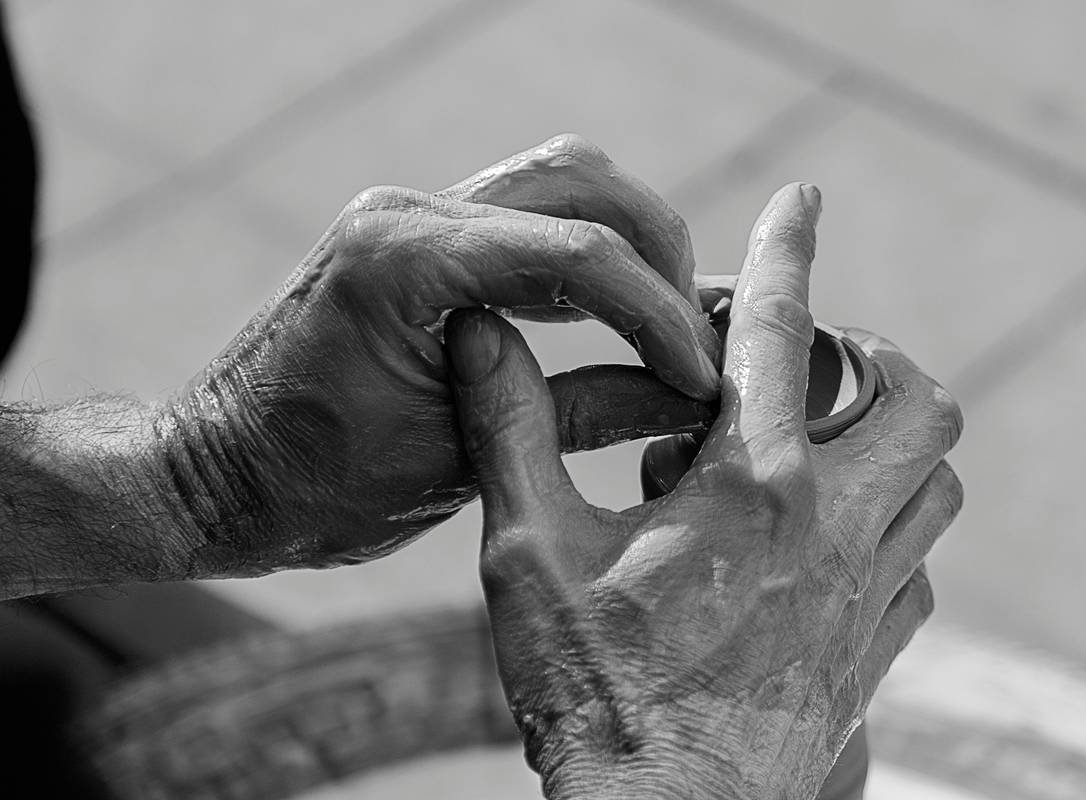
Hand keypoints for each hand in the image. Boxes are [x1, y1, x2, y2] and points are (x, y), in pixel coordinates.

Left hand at [154, 134, 720, 577]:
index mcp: (405, 261)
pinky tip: (610, 313)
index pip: (577, 254)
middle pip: (579, 180)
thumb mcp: (463, 460)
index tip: (705, 371)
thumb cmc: (314, 487)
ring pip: (554, 183)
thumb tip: (687, 400)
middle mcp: (405, 213)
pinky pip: (519, 219)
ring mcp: (405, 215)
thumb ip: (583, 415)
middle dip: (657, 249)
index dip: (662, 312)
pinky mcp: (411, 237)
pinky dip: (578, 256)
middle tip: (695, 331)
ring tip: (664, 319)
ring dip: (623, 242)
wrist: (213, 477)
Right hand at [446, 183, 963, 798]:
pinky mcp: (874, 651)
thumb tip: (480, 332)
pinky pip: (921, 563)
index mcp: (751, 486)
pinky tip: (819, 546)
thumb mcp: (525, 550)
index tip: (804, 197)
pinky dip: (889, 526)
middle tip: (810, 364)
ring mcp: (867, 594)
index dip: (787, 248)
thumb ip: (507, 429)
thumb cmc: (589, 689)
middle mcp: (834, 528)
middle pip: (920, 400)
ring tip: (814, 449)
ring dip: (891, 442)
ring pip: (938, 481)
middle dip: (877, 357)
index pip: (781, 330)